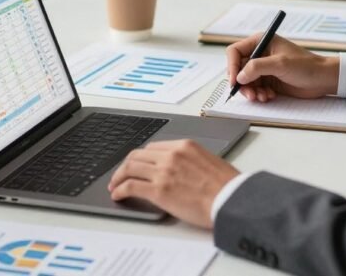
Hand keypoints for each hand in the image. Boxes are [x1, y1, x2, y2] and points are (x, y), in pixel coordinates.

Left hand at [108, 139, 238, 228]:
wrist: (231, 200)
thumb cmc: (227, 187)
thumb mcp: (209, 162)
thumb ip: (190, 161)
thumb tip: (180, 171)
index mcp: (185, 146)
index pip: (153, 148)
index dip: (141, 158)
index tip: (136, 165)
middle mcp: (171, 155)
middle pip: (137, 155)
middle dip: (125, 166)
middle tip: (120, 175)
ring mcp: (164, 172)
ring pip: (130, 168)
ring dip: (118, 177)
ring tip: (114, 186)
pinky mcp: (158, 190)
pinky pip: (131, 186)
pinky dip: (120, 190)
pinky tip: (118, 195)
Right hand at [226, 33, 339, 101]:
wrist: (323, 79)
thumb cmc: (306, 66)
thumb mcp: (280, 64)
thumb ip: (257, 67)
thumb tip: (240, 76)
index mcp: (261, 42)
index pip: (235, 51)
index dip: (231, 66)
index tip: (234, 81)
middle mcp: (260, 54)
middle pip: (238, 69)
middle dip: (242, 83)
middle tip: (250, 94)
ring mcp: (264, 68)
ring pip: (246, 81)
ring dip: (251, 91)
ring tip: (263, 97)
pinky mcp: (269, 80)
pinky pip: (255, 88)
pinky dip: (259, 94)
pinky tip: (269, 96)